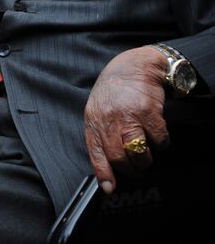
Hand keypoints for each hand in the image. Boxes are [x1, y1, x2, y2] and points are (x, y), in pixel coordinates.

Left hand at [84, 46, 169, 193]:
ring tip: (146, 155)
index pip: (96, 153)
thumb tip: (107, 164)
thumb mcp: (98, 110)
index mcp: (94, 120)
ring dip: (145, 161)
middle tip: (136, 169)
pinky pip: (159, 141)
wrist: (133, 66)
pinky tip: (157, 134)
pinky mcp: (149, 113)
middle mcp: (109, 119)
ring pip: (139, 153)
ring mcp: (129, 116)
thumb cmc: (115, 91)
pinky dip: (161, 143)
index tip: (110, 188)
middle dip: (130, 170)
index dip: (103, 174)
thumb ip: (101, 133)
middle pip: (119, 158)